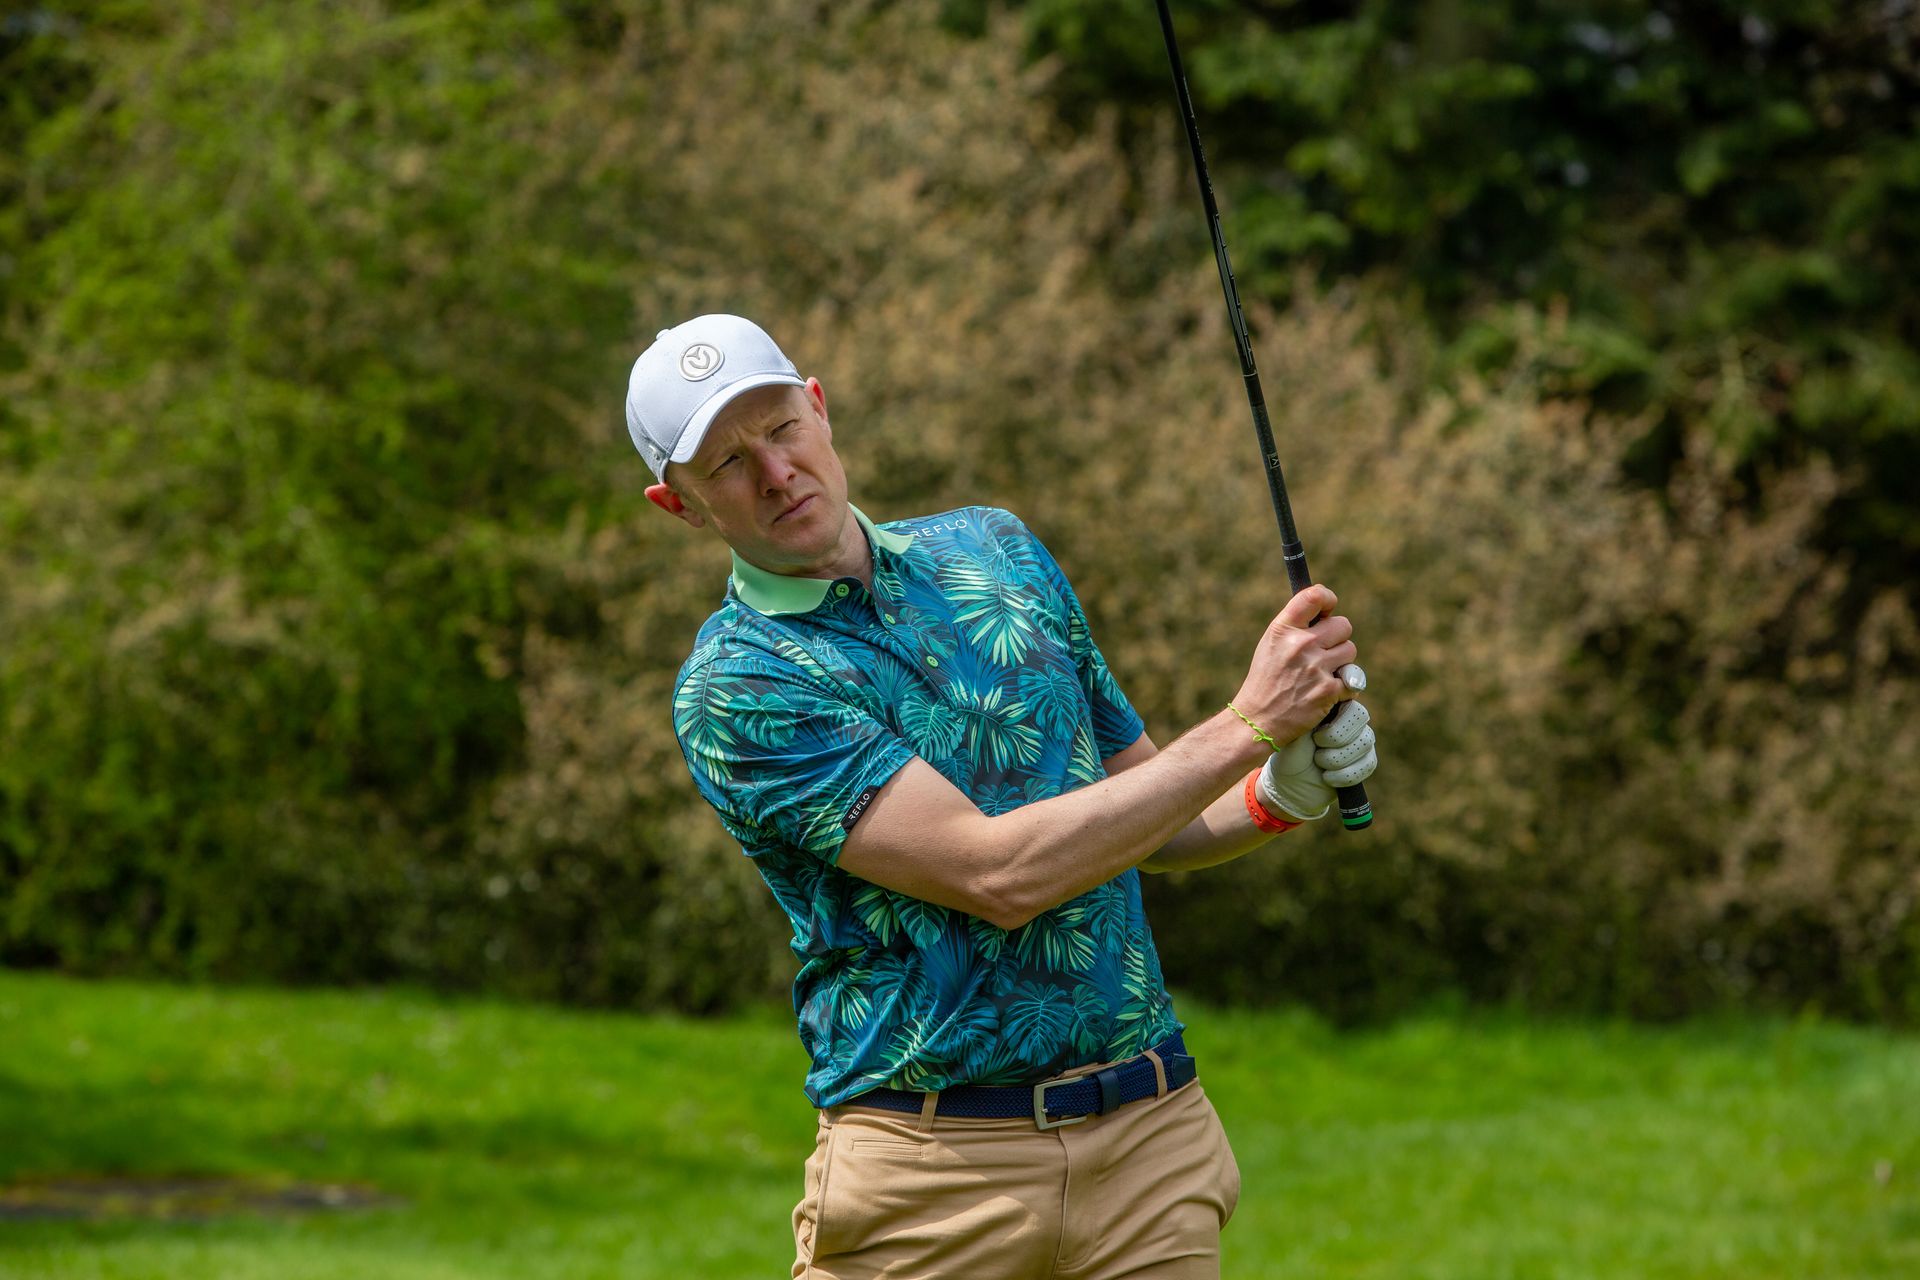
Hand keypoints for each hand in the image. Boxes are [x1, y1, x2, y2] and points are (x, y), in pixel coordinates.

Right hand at [1230, 584, 1357, 749]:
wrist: (1257, 720)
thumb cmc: (1266, 680)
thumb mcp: (1271, 644)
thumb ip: (1296, 626)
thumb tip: (1327, 611)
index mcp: (1282, 630)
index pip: (1315, 596)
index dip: (1328, 599)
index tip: (1328, 610)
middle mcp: (1300, 645)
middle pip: (1343, 625)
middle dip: (1337, 638)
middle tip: (1324, 652)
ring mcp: (1315, 668)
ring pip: (1350, 651)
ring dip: (1341, 662)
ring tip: (1321, 674)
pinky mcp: (1328, 691)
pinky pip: (1352, 680)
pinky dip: (1343, 688)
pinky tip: (1324, 693)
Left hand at [1257, 695, 1377, 821]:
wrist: (1290, 784)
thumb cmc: (1290, 753)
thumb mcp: (1295, 730)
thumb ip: (1311, 711)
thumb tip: (1325, 691)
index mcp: (1332, 707)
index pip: (1348, 695)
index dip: (1347, 697)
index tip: (1338, 705)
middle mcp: (1350, 721)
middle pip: (1360, 716)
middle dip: (1335, 735)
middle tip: (1317, 743)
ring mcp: (1360, 741)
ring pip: (1364, 742)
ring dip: (1336, 757)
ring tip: (1318, 762)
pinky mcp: (1365, 762)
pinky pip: (1367, 764)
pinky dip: (1344, 774)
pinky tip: (1327, 777)